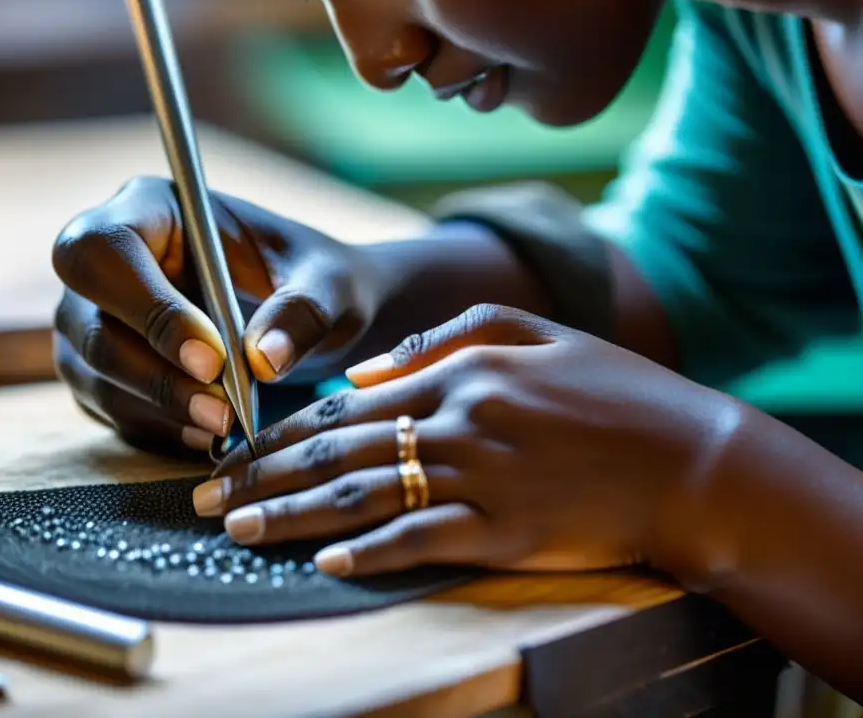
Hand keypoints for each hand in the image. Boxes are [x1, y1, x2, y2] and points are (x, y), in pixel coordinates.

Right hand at [51, 176, 385, 453]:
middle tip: (223, 411)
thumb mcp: (330, 284)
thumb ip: (304, 310)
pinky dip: (157, 429)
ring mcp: (92, 317)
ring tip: (223, 426)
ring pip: (93, 372)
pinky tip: (207, 436)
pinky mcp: (102, 369)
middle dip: (154, 375)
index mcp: (151, 209)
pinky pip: (110, 407)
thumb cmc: (316, 280)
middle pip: (86, 322)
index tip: (212, 359)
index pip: (104, 250)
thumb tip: (265, 358)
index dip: (146, 307)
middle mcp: (106, 261)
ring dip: (157, 408)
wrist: (313, 316)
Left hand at [192, 304, 736, 577]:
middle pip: (336, 453)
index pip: (344, 408)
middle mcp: (454, 424)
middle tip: (207, 499)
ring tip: (240, 531)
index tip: (234, 453)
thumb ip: (443, 341)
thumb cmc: (612, 392)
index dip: (280, 433)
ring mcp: (476, 479)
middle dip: (263, 478)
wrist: (688, 458)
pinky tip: (327, 563)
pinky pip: (422, 542)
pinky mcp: (503, 530)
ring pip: (363, 497)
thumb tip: (365, 376)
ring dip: (293, 517)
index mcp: (456, 375)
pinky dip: (371, 554)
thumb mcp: (531, 333)